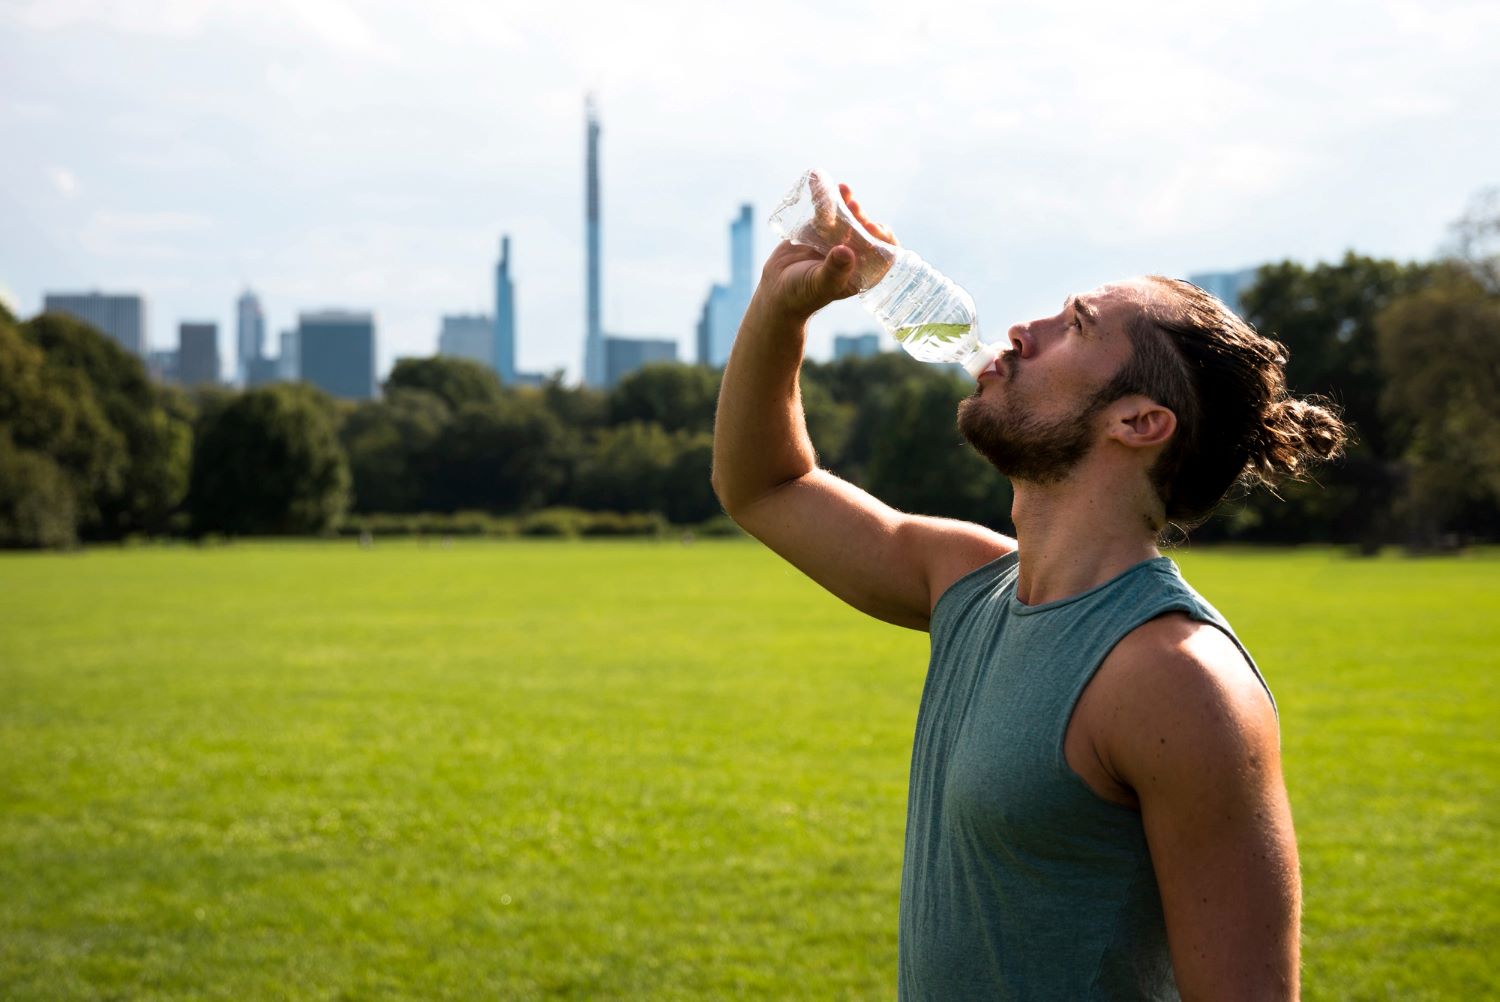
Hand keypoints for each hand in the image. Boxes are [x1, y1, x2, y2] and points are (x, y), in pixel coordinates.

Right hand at [759, 181, 899, 320]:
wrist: (776, 290)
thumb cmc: (802, 295)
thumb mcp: (819, 285)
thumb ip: (834, 270)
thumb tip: (846, 252)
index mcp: (862, 270)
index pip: (883, 252)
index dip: (883, 238)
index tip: (874, 228)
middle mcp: (853, 253)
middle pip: (865, 230)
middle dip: (861, 216)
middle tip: (855, 208)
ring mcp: (836, 239)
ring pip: (846, 216)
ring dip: (846, 202)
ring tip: (843, 190)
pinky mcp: (819, 229)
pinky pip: (824, 209)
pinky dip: (822, 194)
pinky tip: (818, 180)